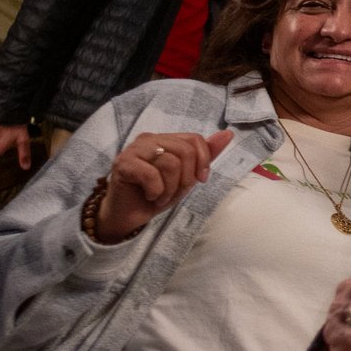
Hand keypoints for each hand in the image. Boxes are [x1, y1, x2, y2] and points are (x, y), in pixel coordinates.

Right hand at [94, 129, 233, 243]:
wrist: (129, 216)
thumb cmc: (157, 194)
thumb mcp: (187, 176)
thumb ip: (205, 155)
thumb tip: (227, 134)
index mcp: (165, 139)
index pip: (194, 139)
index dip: (203, 161)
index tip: (200, 180)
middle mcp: (149, 139)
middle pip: (185, 151)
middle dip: (186, 178)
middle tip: (174, 192)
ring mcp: (134, 150)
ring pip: (170, 163)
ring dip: (170, 188)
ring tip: (160, 196)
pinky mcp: (123, 164)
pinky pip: (151, 175)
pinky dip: (156, 192)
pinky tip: (149, 196)